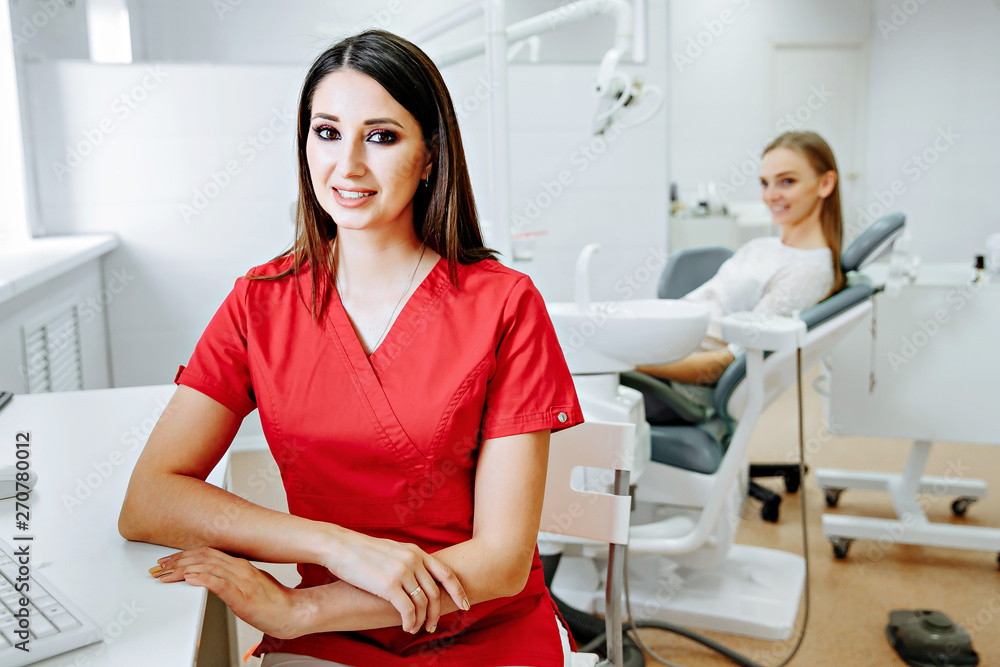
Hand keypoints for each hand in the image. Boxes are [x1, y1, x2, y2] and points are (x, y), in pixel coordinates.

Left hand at [152, 547, 307, 638]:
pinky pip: (220, 584)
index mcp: (241, 564)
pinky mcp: (243, 597)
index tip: (169, 560)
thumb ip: (231, 576)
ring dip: (184, 569)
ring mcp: (242, 581)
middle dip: (178, 560)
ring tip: (167, 573)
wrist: (291, 612)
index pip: (208, 552)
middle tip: (160, 566)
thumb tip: (211, 575)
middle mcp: (240, 568)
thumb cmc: (272, 601)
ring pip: (208, 568)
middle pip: (204, 557)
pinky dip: (203, 579)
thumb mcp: (249, 583)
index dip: (185, 554)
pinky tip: (190, 579)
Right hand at [323, 531, 468, 633]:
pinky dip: (410, 622)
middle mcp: (413, 560)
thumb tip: (418, 576)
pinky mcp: (389, 585)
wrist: (339, 546)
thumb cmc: (361, 551)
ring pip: (423, 604)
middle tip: (433, 626)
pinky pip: (408, 610)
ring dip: (422, 620)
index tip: (465, 604)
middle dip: (437, 612)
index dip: (458, 591)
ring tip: (416, 628)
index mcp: (416, 551)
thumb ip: (408, 560)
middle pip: (435, 593)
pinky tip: (406, 627)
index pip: (446, 573)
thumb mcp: (392, 550)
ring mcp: (402, 572)